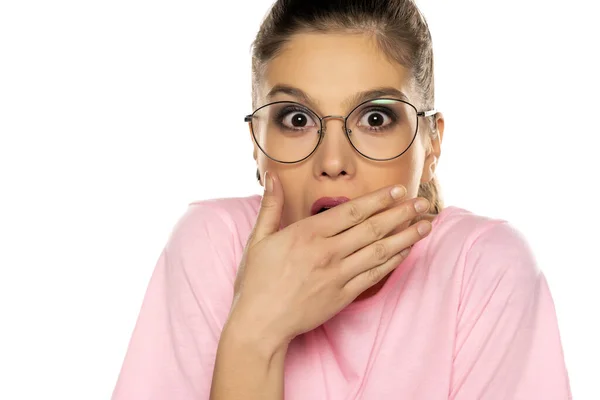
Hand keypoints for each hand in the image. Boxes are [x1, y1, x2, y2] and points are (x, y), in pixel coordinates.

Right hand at [227, 171, 432, 348]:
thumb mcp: (258, 239)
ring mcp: (338, 276)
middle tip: (423, 202)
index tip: (398, 190)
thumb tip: (272, 177)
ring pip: (379, 251)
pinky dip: (393, 262)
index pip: (351, 211)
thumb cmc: (256, 282)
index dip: (378, 199)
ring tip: (426, 225)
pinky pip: (375, 276)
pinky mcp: (343, 296)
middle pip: (373, 228)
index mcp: (307, 234)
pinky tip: (406, 252)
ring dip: (406, 237)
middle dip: (401, 213)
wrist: (260, 325)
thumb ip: (271, 206)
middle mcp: (327, 253)